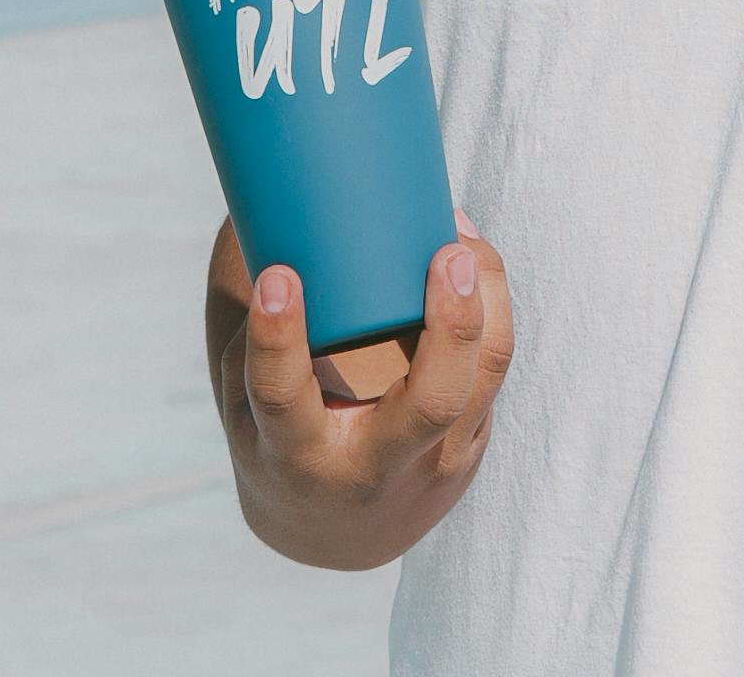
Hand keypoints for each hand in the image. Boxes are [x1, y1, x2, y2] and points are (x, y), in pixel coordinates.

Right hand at [205, 204, 514, 570]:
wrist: (337, 536)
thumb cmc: (285, 438)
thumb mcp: (250, 401)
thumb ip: (255, 321)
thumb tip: (249, 208)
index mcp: (295, 454)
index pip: (283, 399)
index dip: (279, 339)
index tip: (279, 276)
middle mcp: (371, 466)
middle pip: (431, 402)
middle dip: (451, 325)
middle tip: (447, 251)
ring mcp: (433, 462)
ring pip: (482, 378)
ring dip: (487, 300)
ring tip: (461, 235)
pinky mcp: (471, 446)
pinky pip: (494, 370)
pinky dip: (492, 308)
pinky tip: (473, 259)